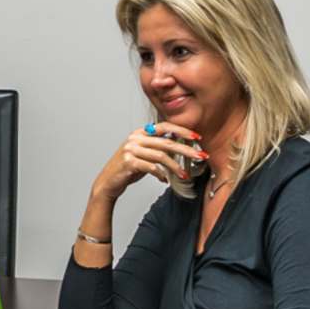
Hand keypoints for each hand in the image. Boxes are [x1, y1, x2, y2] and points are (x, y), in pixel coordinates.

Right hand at [88, 123, 205, 203]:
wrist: (108, 182)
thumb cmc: (128, 169)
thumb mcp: (144, 154)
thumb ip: (157, 148)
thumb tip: (180, 147)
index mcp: (140, 133)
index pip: (165, 126)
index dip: (182, 130)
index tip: (197, 137)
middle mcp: (135, 138)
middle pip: (166, 142)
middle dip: (186, 149)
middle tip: (201, 155)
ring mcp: (131, 150)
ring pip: (161, 156)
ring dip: (175, 167)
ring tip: (184, 175)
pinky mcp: (129, 162)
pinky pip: (151, 167)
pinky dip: (161, 174)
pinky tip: (165, 180)